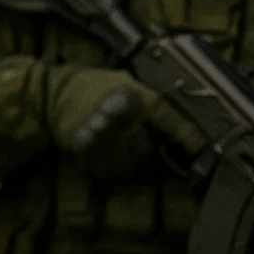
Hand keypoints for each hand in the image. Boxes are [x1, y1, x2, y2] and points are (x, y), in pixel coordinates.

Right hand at [46, 65, 205, 177]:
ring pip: (126, 165)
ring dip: (127, 164)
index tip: (202, 148)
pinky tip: (104, 157)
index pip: (168, 116)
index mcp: (132, 94)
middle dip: (145, 152)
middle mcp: (118, 114)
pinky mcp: (82, 149)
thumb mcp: (124, 81)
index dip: (187, 134)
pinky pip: (104, 171)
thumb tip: (180, 123)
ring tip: (120, 152)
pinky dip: (107, 169)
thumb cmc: (94, 86)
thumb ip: (147, 100)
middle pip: (145, 149)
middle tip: (142, 147)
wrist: (51, 92)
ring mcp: (99, 134)